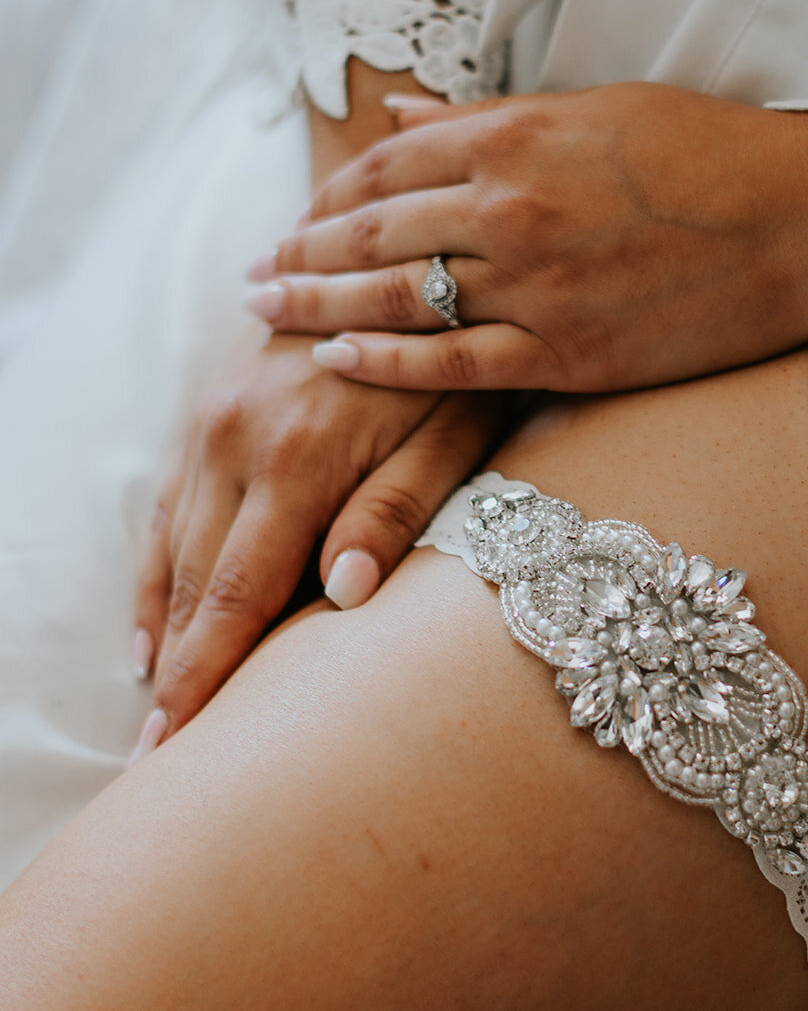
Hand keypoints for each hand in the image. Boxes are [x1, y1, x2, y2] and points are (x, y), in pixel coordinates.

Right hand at [133, 329, 505, 752]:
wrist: (399, 253)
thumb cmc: (449, 351)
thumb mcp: (455, 424)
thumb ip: (397, 509)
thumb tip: (342, 595)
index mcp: (296, 458)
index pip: (240, 595)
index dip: (206, 676)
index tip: (177, 746)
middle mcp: (235, 441)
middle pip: (196, 584)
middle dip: (177, 674)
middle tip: (159, 757)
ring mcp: (211, 421)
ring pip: (173, 548)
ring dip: (161, 630)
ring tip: (153, 706)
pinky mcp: (208, 407)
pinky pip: (167, 505)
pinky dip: (156, 570)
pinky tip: (150, 623)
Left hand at [244, 83, 807, 391]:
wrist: (800, 224)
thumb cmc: (707, 152)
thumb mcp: (593, 106)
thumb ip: (489, 117)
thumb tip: (404, 114)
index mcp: (517, 135)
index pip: (386, 164)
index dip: (328, 194)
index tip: (296, 216)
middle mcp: (511, 206)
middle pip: (372, 231)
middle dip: (300, 252)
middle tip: (252, 276)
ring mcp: (535, 285)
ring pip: (397, 296)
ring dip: (318, 304)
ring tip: (267, 313)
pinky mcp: (566, 353)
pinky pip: (452, 364)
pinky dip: (386, 361)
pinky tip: (336, 359)